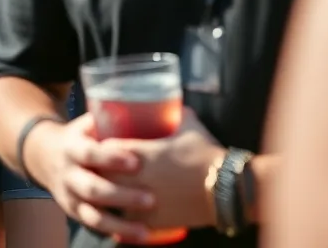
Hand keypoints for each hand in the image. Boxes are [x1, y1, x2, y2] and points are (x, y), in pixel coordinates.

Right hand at [25, 113, 155, 242]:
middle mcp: (68, 173)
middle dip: (121, 195)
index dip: (111, 158)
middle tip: (151, 198)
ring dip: (119, 224)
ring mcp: (70, 196)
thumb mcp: (87, 124)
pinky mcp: (74, 212)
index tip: (136, 161)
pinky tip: (138, 237)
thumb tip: (158, 106)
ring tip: (146, 229)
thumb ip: (112, 121)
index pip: (89, 153)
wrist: (44, 155)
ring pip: (92, 214)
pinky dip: (115, 233)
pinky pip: (94, 227)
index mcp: (72, 147)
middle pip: (92, 188)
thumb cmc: (81, 137)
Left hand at [112, 108, 223, 232]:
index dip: (101, 146)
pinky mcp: (152, 221)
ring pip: (111, 200)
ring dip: (109, 195)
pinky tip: (123, 212)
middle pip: (101, 174)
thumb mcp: (190, 126)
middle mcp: (135, 177)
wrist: (227, 190)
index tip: (103, 144)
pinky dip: (124, 216)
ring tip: (110, 191)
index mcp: (140, 152)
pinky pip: (127, 221)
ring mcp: (142, 201)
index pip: (104, 148)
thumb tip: (176, 105)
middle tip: (103, 168)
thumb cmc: (208, 155)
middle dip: (100, 170)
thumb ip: (178, 113)